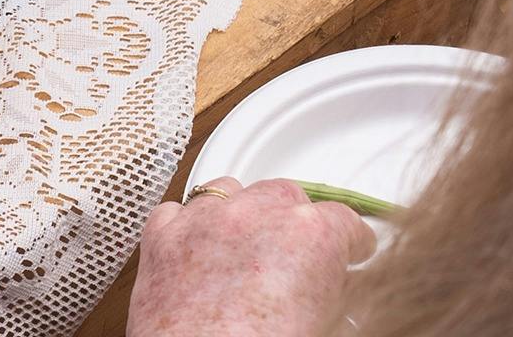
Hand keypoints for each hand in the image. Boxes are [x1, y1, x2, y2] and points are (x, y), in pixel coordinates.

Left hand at [128, 177, 376, 336]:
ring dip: (241, 210)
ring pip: (229, 189)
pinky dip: (189, 223)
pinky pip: (177, 210)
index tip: (350, 250)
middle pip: (286, 194)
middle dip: (294, 218)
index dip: (350, 241)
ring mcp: (205, 219)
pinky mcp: (162, 234)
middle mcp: (256, 214)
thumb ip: (335, 291)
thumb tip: (335, 286)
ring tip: (244, 244)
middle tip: (296, 252)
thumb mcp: (326, 324)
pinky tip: (198, 246)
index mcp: (311, 235)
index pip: (345, 220)